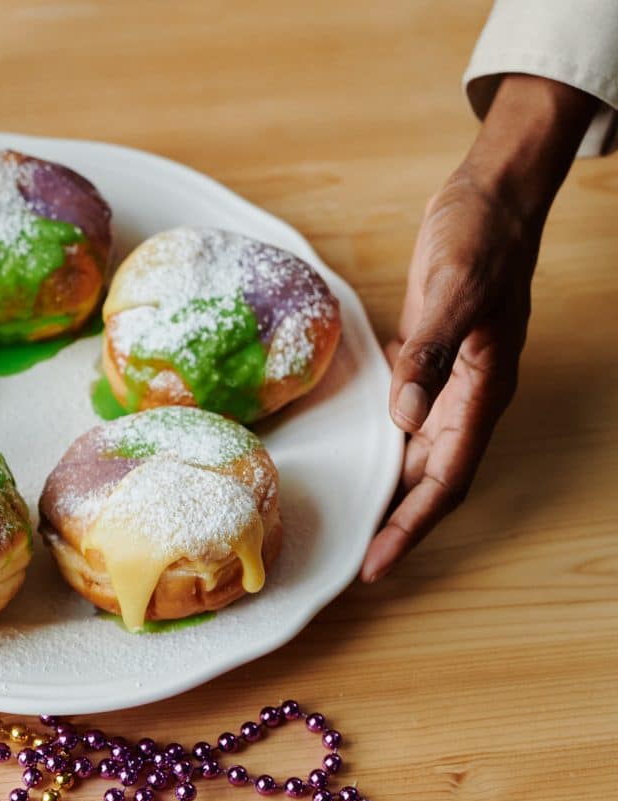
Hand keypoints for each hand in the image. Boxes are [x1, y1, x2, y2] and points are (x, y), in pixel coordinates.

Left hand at [361, 75, 593, 581]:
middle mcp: (469, 397)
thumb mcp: (452, 289)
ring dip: (389, 489)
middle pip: (430, 479)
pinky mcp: (432, 359)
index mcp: (482, 391)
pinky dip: (383, 444)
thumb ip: (430, 353)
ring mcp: (451, 380)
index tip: (377, 563)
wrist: (492, 196)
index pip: (445, 479)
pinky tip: (354, 454)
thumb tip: (405, 416)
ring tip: (349, 523)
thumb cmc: (480, 237)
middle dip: (395, 524)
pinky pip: (408, 418)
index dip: (410, 525)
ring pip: (418, 453)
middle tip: (350, 562)